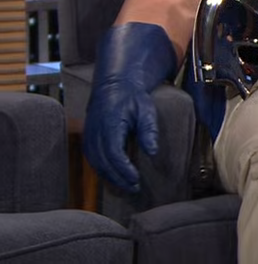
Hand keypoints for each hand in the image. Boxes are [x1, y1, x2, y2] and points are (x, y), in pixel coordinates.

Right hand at [83, 22, 176, 192]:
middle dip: (119, 178)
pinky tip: (116, 177)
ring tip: (128, 186)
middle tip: (135, 188)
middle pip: (104, 162)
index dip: (124, 169)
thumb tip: (153, 153)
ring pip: (96, 163)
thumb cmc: (133, 98)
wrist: (114, 85)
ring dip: (111, 177)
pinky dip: (103, 171)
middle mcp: (95, 132)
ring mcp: (89, 135)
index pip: (114, 153)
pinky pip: (93, 159)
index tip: (136, 180)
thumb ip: (149, 131)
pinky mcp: (88, 138)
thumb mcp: (146, 110)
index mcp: (109, 125)